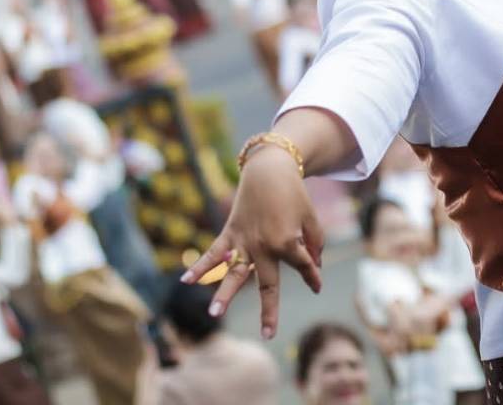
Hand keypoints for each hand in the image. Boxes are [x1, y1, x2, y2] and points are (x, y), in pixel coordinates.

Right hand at [182, 146, 323, 339]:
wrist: (270, 168)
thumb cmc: (294, 194)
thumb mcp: (311, 218)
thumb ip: (314, 244)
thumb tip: (312, 265)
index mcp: (287, 242)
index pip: (303, 268)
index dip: (312, 277)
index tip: (316, 285)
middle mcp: (264, 246)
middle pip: (267, 285)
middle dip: (270, 310)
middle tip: (268, 334)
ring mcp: (244, 241)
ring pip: (234, 273)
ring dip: (224, 294)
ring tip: (215, 314)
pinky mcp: (230, 233)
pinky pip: (214, 252)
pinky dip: (200, 265)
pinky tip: (186, 280)